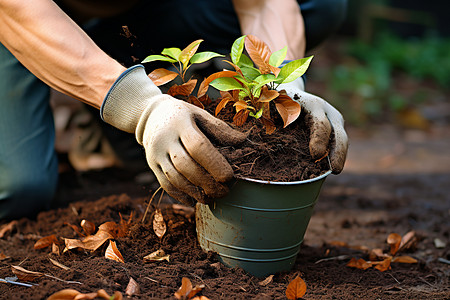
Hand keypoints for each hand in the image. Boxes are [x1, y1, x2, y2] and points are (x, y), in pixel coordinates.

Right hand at [101, 65, 245, 204]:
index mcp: (181, 124)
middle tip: (225, 192)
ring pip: (174, 178)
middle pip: (186, 166)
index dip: (214, 164)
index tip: (229, 177)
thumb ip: (220, 129)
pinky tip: (194, 200)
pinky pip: (165, 184)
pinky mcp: (152, 165)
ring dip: (194, 192)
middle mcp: (165, 140)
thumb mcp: (200, 115)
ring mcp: (156, 154)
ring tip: (211, 198)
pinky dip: (180, 195)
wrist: (151, 115)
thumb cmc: (183, 116)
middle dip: (207, 182)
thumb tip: (244, 141)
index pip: (197, 146)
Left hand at [277, 78, 347, 173]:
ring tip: (335, 171)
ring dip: (339, 156)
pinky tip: (328, 171)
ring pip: (341, 140)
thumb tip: (260, 118)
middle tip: (334, 169)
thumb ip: (268, 109)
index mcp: (313, 105)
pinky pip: (337, 145)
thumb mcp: (274, 101)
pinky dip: (334, 157)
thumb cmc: (278, 100)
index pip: (320, 124)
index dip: (319, 139)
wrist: (290, 94)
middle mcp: (327, 112)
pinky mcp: (334, 130)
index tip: (315, 155)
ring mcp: (333, 121)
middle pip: (338, 133)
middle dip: (337, 151)